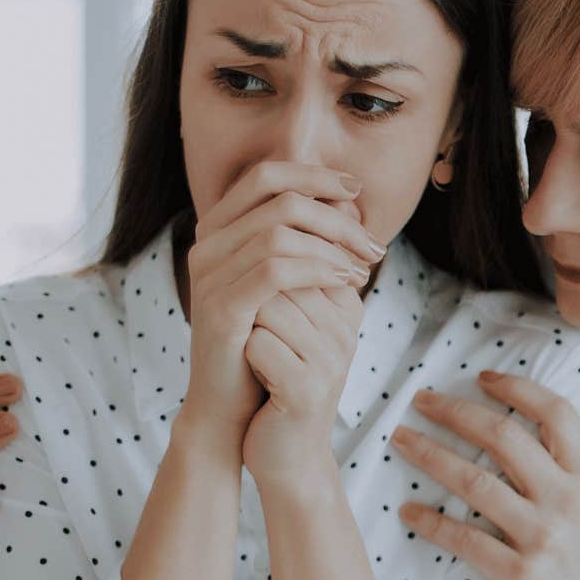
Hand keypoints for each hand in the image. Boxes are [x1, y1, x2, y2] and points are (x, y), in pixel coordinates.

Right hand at [180, 162, 381, 451]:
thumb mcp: (288, 283)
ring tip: (364, 270)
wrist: (230, 405)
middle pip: (279, 201)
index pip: (266, 176)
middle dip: (336, 218)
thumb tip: (349, 201)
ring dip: (334, 248)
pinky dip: (318, 271)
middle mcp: (206, 246)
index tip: (356, 191)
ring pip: (279, 234)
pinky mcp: (219, 310)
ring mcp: (208, 277)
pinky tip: (346, 283)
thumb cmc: (265, 339)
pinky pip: (275, 272)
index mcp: (218, 230)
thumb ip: (307, 240)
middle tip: (372, 245)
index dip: (314, 175)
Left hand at [239, 275, 363, 485]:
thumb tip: (274, 221)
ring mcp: (331, 360)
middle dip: (255, 304)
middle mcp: (347, 331)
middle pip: (281, 280)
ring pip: (268, 308)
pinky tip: (259, 377)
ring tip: (261, 358)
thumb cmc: (281, 380)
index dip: (265, 286)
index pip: (297, 258)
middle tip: (260, 340)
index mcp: (348, 308)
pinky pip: (259, 345)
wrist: (286, 454)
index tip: (269, 321)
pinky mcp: (307, 389)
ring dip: (249, 329)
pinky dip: (246, 357)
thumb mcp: (294, 323)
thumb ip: (292, 275)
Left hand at [389, 372, 579, 579]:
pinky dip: (431, 522)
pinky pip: (465, 539)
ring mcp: (544, 538)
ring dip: (430, 455)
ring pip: (476, 481)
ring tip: (400, 441)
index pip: (557, 413)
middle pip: (506, 436)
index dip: (517, 388)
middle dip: (457, 411)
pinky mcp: (520, 576)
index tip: (482, 377)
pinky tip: (407, 512)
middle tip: (420, 400)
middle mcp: (569, 501)